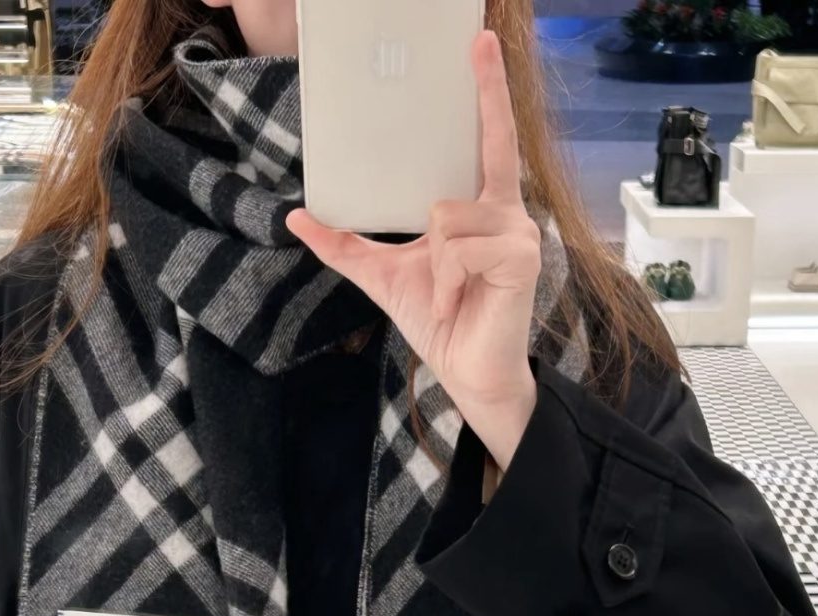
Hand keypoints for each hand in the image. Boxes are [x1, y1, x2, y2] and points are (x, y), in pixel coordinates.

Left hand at [284, 28, 540, 471]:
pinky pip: (458, 245)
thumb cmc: (440, 320)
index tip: (477, 41)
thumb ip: (345, 244)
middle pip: (470, 166)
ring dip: (435, 264)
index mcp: (482, 207)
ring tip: (450, 294)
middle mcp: (507, 212)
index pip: (489, 139)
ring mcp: (519, 233)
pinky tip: (460, 301)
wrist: (468, 372)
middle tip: (462, 148)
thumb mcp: (383, 275)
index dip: (487, 90)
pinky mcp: (521, 257)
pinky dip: (447, 278)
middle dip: (464, 164)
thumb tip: (297, 217)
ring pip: (446, 216)